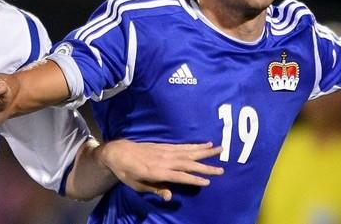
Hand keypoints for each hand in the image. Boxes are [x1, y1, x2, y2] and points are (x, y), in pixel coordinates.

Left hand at [95, 140, 223, 200]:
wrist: (119, 152)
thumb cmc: (127, 172)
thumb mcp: (137, 185)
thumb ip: (155, 189)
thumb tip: (169, 196)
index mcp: (158, 171)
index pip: (180, 176)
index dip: (194, 179)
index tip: (208, 181)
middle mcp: (165, 159)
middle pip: (189, 163)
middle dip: (206, 166)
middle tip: (221, 169)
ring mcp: (166, 151)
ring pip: (189, 151)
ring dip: (205, 151)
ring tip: (220, 149)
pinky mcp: (165, 145)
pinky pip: (183, 146)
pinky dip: (195, 145)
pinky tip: (205, 144)